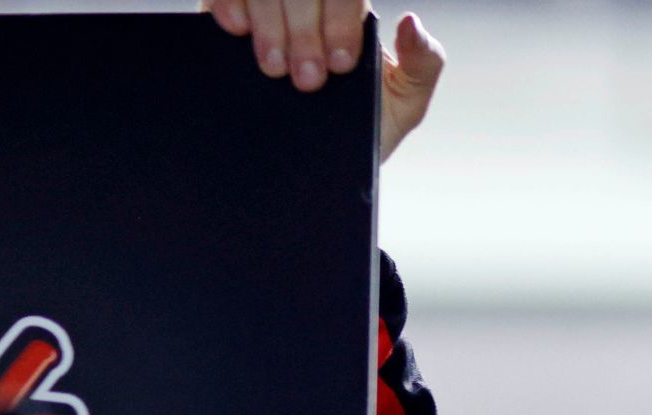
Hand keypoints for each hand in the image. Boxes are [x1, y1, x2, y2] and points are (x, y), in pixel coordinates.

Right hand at [202, 2, 445, 163]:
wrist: (314, 163)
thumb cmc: (363, 124)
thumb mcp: (403, 101)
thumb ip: (424, 63)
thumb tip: (411, 21)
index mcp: (351, 8)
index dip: (340, 22)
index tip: (338, 66)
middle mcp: (311, 0)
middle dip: (303, 31)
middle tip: (306, 79)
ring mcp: (271, 5)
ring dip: (269, 23)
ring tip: (272, 69)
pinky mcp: (231, 11)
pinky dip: (227, 3)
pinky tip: (235, 30)